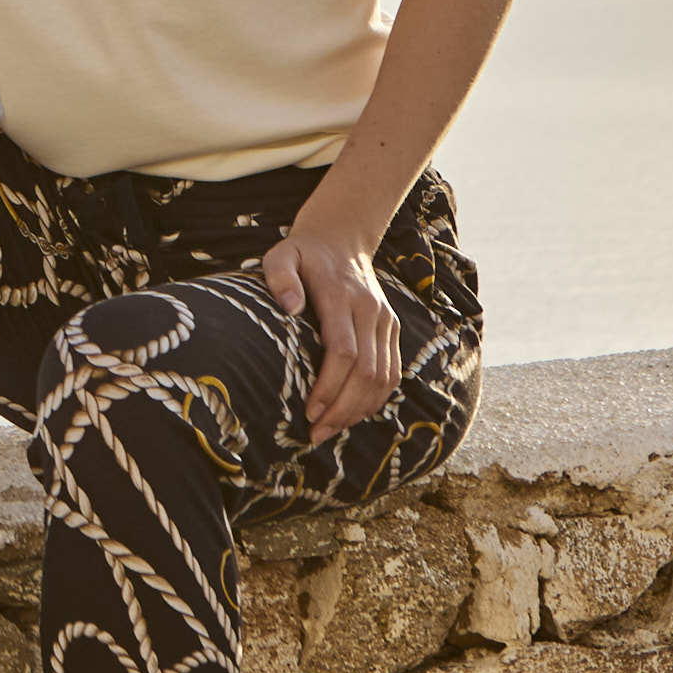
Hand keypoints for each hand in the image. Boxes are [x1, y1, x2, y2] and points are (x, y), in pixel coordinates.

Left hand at [260, 216, 403, 443]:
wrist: (340, 239)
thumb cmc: (301, 254)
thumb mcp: (280, 255)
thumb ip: (280, 277)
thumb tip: (290, 308)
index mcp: (341, 295)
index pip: (343, 351)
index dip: (329, 386)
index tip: (308, 411)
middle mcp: (370, 310)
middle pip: (366, 371)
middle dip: (342, 408)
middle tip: (316, 433)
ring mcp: (385, 320)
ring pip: (384, 376)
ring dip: (359, 409)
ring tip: (330, 430)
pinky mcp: (392, 329)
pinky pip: (393, 372)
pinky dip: (376, 399)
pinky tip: (353, 415)